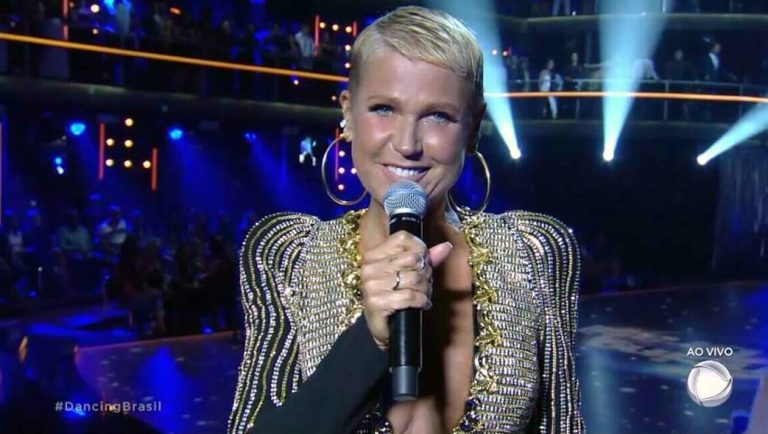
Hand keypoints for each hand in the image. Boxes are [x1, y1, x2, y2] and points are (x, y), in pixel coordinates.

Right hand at [359, 230, 452, 350]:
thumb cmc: (396, 297)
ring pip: (413, 278)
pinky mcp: (376, 303)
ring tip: (423, 295)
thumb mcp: (409, 274)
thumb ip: (427, 259)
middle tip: (425, 283)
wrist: (383, 328)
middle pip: (412, 258)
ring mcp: (371, 285)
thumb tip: (446, 246)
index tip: (424, 262)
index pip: (403, 238)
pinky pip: (409, 296)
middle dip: (425, 272)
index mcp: (374, 255)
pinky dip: (421, 301)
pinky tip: (421, 304)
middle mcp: (369, 268)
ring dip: (425, 288)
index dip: (420, 248)